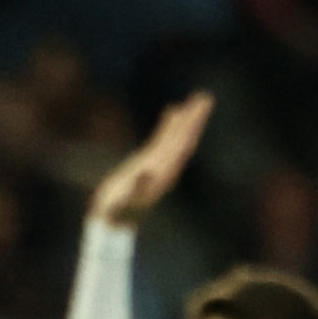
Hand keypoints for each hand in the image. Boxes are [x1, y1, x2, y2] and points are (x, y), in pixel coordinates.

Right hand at [87, 92, 213, 227]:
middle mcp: (165, 168)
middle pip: (184, 139)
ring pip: (175, 137)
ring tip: (197, 98)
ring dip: (186, 118)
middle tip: (206, 97)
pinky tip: (173, 111)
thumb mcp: (123, 202)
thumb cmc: (116, 213)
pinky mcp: (147, 162)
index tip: (200, 110)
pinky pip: (162, 140)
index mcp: (163, 174)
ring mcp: (157, 164)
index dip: (191, 127)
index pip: (182, 146)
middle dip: (194, 118)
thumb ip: (136, 189)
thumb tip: (147, 173)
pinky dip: (169, 125)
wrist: (111, 221)